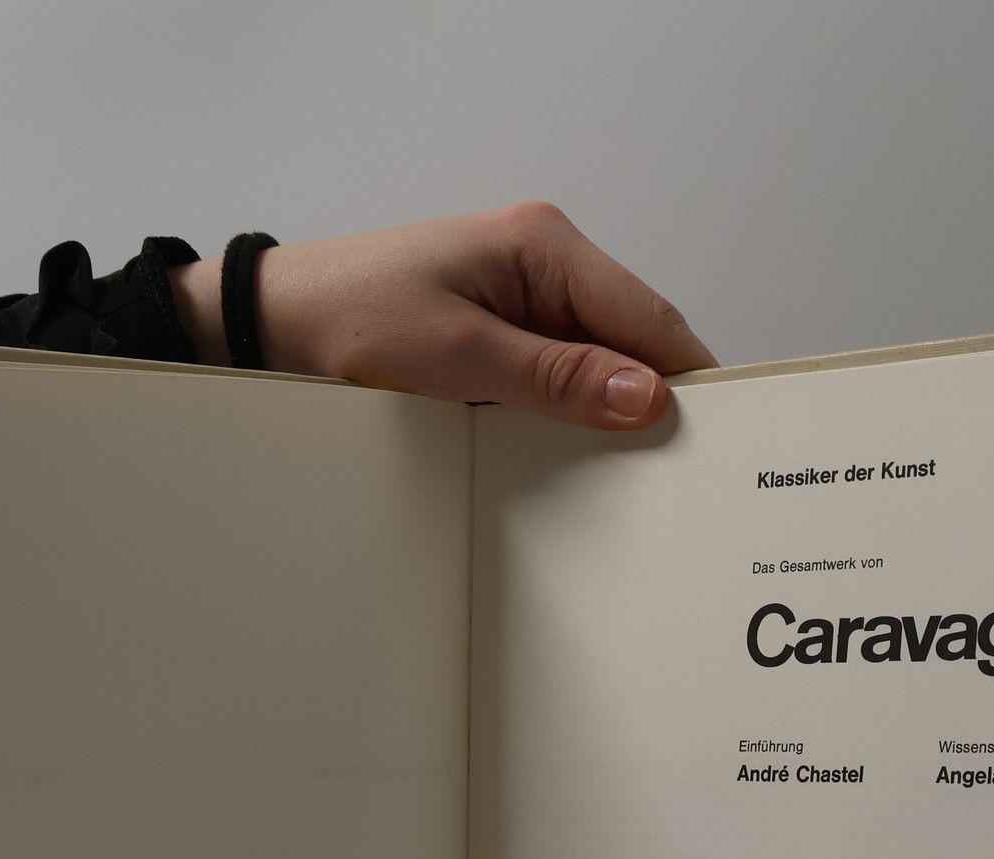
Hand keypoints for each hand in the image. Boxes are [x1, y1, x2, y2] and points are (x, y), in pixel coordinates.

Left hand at [170, 202, 717, 429]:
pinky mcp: (498, 333)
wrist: (273, 320)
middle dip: (652, 402)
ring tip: (631, 477)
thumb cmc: (351, 320)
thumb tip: (646, 396)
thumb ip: (556, 377)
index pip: (649, 316)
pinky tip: (573, 459)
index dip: (689, 378)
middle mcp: (544, 263)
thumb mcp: (458, 357)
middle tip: (678, 475)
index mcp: (545, 246)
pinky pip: (557, 376)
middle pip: (632, 340)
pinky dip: (569, 415)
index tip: (720, 438)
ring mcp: (521, 299)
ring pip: (597, 364)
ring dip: (608, 416)